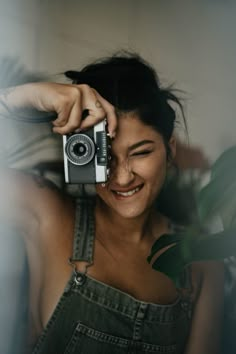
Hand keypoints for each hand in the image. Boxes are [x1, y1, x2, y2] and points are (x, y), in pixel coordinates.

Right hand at [0, 82, 116, 136]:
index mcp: (91, 93)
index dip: (112, 123)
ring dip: (67, 129)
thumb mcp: (76, 107)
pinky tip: (55, 122)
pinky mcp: (66, 99)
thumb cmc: (56, 101)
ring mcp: (76, 94)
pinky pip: (66, 122)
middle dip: (87, 126)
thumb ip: (87, 115)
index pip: (109, 108)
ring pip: (79, 123)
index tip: (110, 134)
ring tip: (59, 126)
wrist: (36, 94)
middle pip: (99, 115)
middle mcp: (86, 91)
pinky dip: (59, 126)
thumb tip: (97, 131)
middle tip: (76, 128)